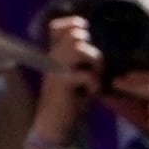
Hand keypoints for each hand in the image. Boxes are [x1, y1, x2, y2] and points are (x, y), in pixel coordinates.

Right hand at [39, 12, 105, 139]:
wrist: (56, 123)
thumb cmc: (70, 99)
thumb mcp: (76, 74)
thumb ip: (81, 59)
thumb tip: (97, 46)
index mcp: (54, 53)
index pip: (57, 26)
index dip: (73, 24)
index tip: (86, 39)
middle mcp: (52, 56)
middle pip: (75, 35)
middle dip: (92, 50)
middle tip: (95, 69)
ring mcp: (55, 68)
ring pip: (80, 48)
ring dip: (95, 63)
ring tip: (95, 79)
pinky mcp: (62, 82)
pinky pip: (86, 74)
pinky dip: (94, 84)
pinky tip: (92, 93)